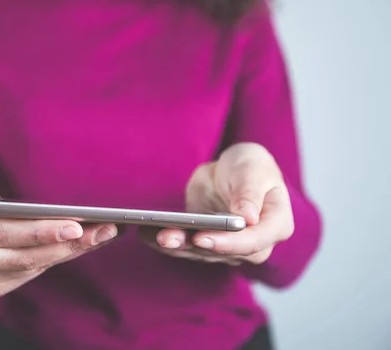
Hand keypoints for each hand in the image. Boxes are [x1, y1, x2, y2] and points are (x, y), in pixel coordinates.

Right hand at [0, 152, 117, 296]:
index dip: (39, 232)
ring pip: (31, 267)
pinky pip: (34, 272)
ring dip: (71, 251)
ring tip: (105, 233)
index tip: (75, 224)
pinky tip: (88, 242)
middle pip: (22, 256)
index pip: (1, 233)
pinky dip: (63, 256)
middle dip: (65, 244)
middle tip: (103, 230)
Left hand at [139, 143, 293, 265]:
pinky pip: (186, 247)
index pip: (253, 242)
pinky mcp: (206, 242)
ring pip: (201, 253)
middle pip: (224, 253)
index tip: (202, 237)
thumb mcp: (254, 171)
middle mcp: (254, 244)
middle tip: (168, 238)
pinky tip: (146, 234)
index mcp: (275, 225)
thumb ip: (250, 194)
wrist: (234, 170)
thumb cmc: (251, 167)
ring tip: (155, 235)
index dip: (227, 243)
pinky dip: (166, 242)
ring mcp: (228, 246)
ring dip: (177, 246)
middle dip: (194, 246)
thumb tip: (248, 219)